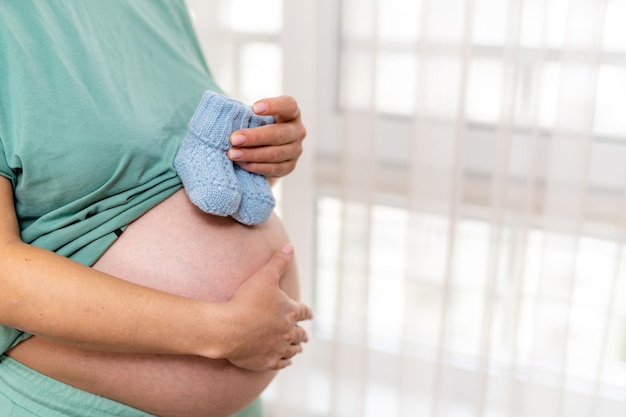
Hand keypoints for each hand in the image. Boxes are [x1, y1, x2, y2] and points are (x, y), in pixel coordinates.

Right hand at [221, 244, 312, 370]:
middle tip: (305, 336)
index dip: (307, 313)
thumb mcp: (264, 275)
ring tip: (298, 348)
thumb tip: (290, 246)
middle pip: (300, 333)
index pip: (304, 312)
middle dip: (302, 333)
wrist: (229, 328)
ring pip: (293, 349)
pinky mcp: (267, 361)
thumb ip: (278, 261)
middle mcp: (288, 331)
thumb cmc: (246, 300)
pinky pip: (281, 363)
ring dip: (296, 348)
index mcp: (291, 311)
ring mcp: (278, 347)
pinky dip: (286, 362)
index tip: (310, 314)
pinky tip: (286, 361)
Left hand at [228, 96, 305, 177]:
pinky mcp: (290, 166)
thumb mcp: (255, 116)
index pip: (288, 106)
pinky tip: (242, 164)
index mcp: (292, 113)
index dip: (274, 106)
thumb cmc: (256, 125)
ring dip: (252, 154)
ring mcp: (295, 150)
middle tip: (234, 138)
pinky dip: (256, 166)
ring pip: (276, 154)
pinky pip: (274, 168)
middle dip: (255, 137)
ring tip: (233, 154)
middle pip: (279, 134)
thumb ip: (245, 114)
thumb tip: (222, 114)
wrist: (264, 148)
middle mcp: (297, 131)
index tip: (254, 108)